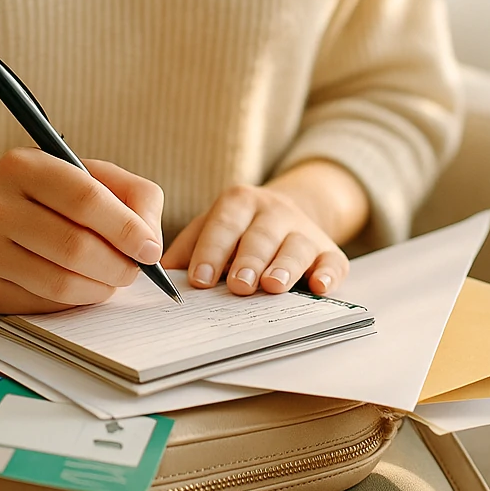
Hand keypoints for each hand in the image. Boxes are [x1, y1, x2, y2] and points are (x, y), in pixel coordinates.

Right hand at [0, 149, 164, 312]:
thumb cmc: (45, 203)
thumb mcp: (86, 179)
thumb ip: (133, 196)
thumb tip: (150, 244)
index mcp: (23, 166)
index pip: (85, 197)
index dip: (125, 228)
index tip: (149, 250)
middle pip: (75, 246)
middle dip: (118, 266)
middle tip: (133, 272)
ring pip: (59, 282)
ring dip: (99, 289)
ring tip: (109, 281)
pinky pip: (41, 305)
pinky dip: (72, 302)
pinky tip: (77, 290)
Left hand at [163, 183, 350, 296]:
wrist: (286, 214)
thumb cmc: (237, 232)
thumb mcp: (209, 230)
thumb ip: (186, 252)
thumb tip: (156, 280)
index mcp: (238, 203)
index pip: (223, 225)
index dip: (211, 251)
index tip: (200, 280)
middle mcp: (274, 211)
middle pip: (261, 235)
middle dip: (249, 260)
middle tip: (238, 285)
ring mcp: (304, 230)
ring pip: (296, 245)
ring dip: (285, 266)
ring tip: (273, 286)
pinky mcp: (329, 251)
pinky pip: (334, 262)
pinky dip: (328, 275)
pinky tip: (319, 287)